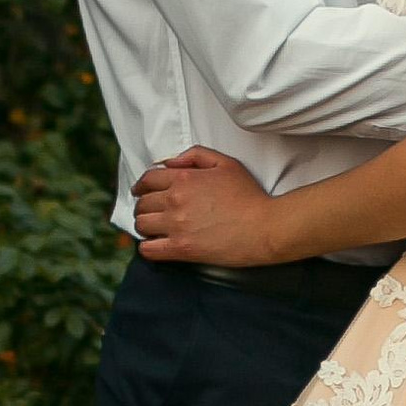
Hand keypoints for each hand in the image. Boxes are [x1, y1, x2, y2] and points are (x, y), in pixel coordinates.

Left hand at [132, 146, 284, 266]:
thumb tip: (170, 162)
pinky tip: (156, 246)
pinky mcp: (182, 248)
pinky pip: (148, 249)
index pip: (148, 179)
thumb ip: (196, 155)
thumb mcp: (226, 164)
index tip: (141, 192)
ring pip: (141, 224)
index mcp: (184, 178)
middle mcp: (175, 200)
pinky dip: (148, 247)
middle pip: (142, 203)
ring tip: (154, 229)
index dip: (141, 186)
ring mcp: (177, 225)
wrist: (264, 227)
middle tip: (151, 212)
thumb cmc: (249, 195)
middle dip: (144, 206)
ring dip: (144, 226)